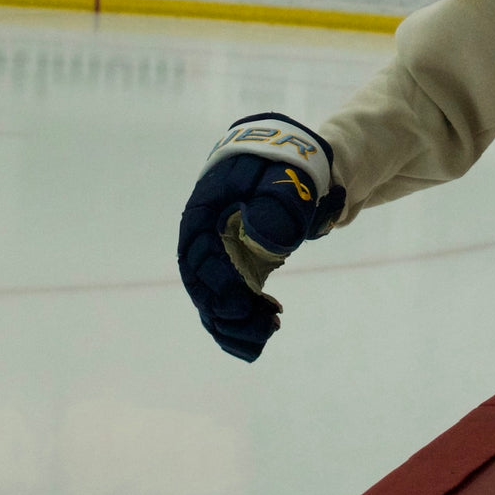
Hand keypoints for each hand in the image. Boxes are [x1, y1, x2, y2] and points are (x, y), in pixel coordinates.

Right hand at [177, 113, 345, 360]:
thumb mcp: (286, 176)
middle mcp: (205, 236)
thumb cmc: (288, 165)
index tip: (241, 306)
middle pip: (202, 285)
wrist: (297, 162)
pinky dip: (245, 318)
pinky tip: (271, 324)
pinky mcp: (237, 266)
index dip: (214, 284)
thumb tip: (263, 239)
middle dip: (229, 313)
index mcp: (206, 209)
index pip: (197, 254)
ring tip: (270, 332)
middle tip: (265, 329)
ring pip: (214, 299)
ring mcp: (220, 253)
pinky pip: (231, 300)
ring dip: (237, 323)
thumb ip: (276, 202)